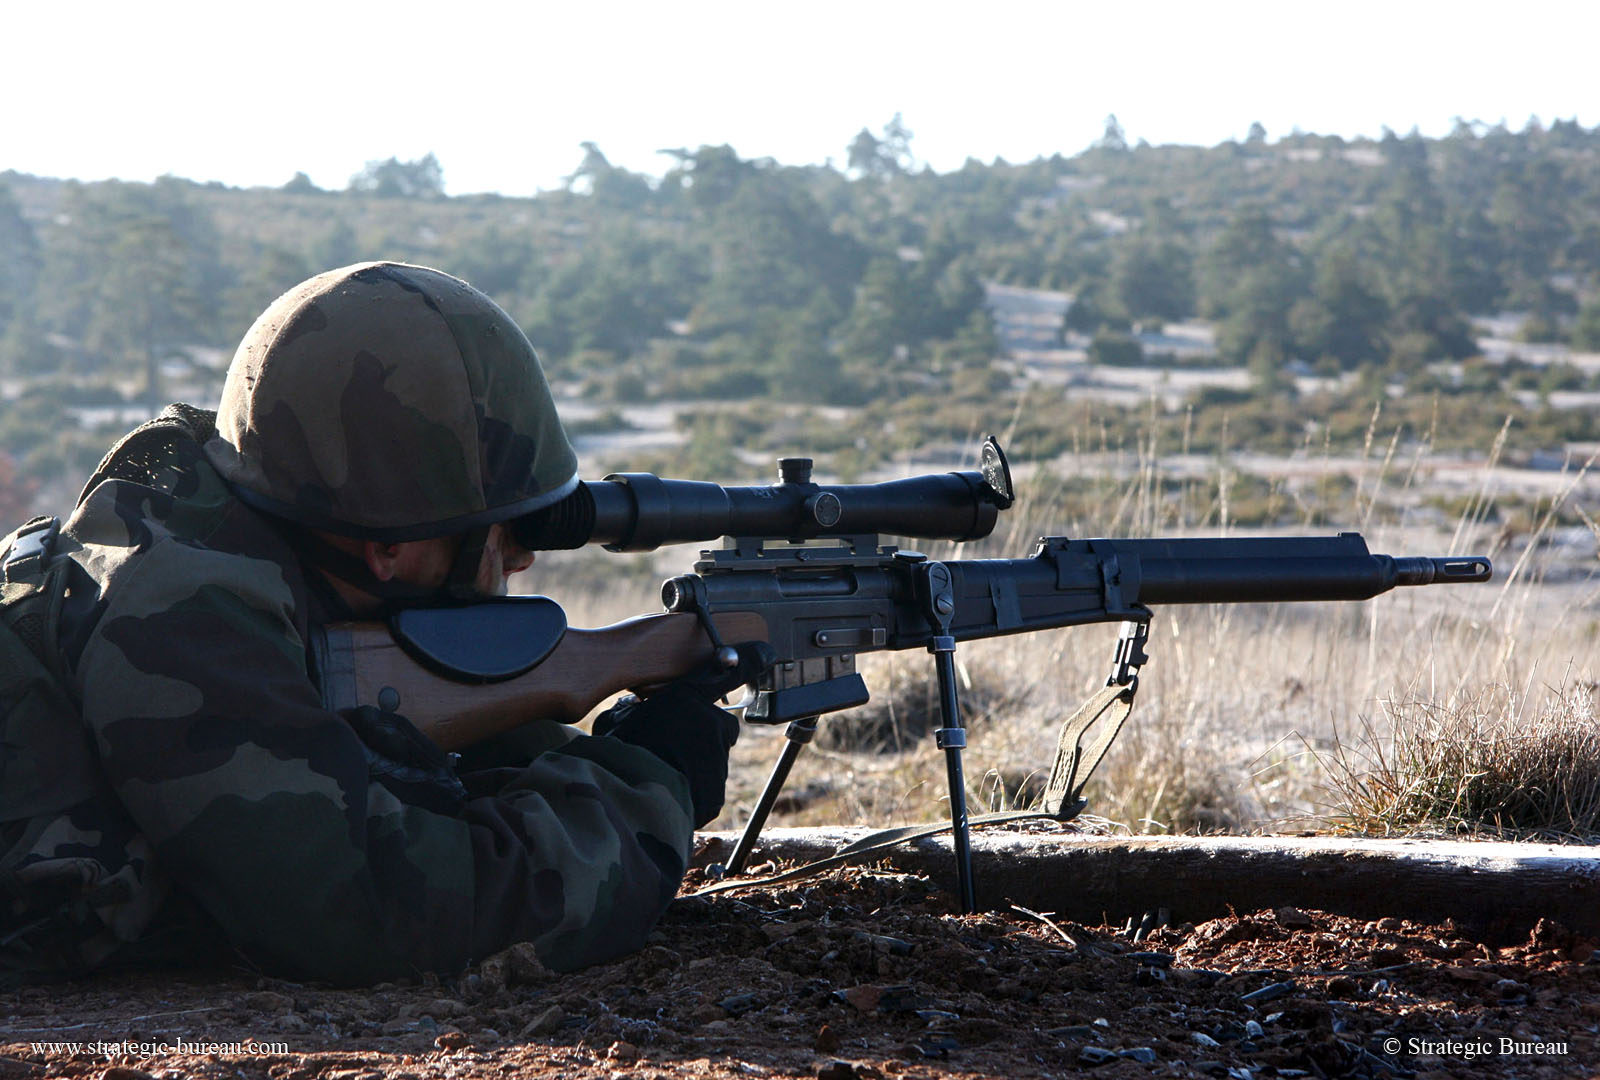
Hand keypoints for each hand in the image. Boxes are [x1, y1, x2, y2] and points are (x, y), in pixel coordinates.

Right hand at [593, 642, 775, 826]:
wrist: (628, 800)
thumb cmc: (618, 754)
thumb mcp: (616, 720)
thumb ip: (630, 710)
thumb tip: (630, 709)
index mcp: (686, 699)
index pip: (724, 674)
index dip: (748, 662)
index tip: (766, 652)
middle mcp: (710, 724)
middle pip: (715, 728)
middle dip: (699, 737)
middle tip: (669, 748)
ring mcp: (718, 759)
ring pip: (710, 760)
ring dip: (692, 766)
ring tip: (661, 775)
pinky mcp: (716, 792)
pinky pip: (705, 789)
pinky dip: (690, 792)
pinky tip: (666, 795)